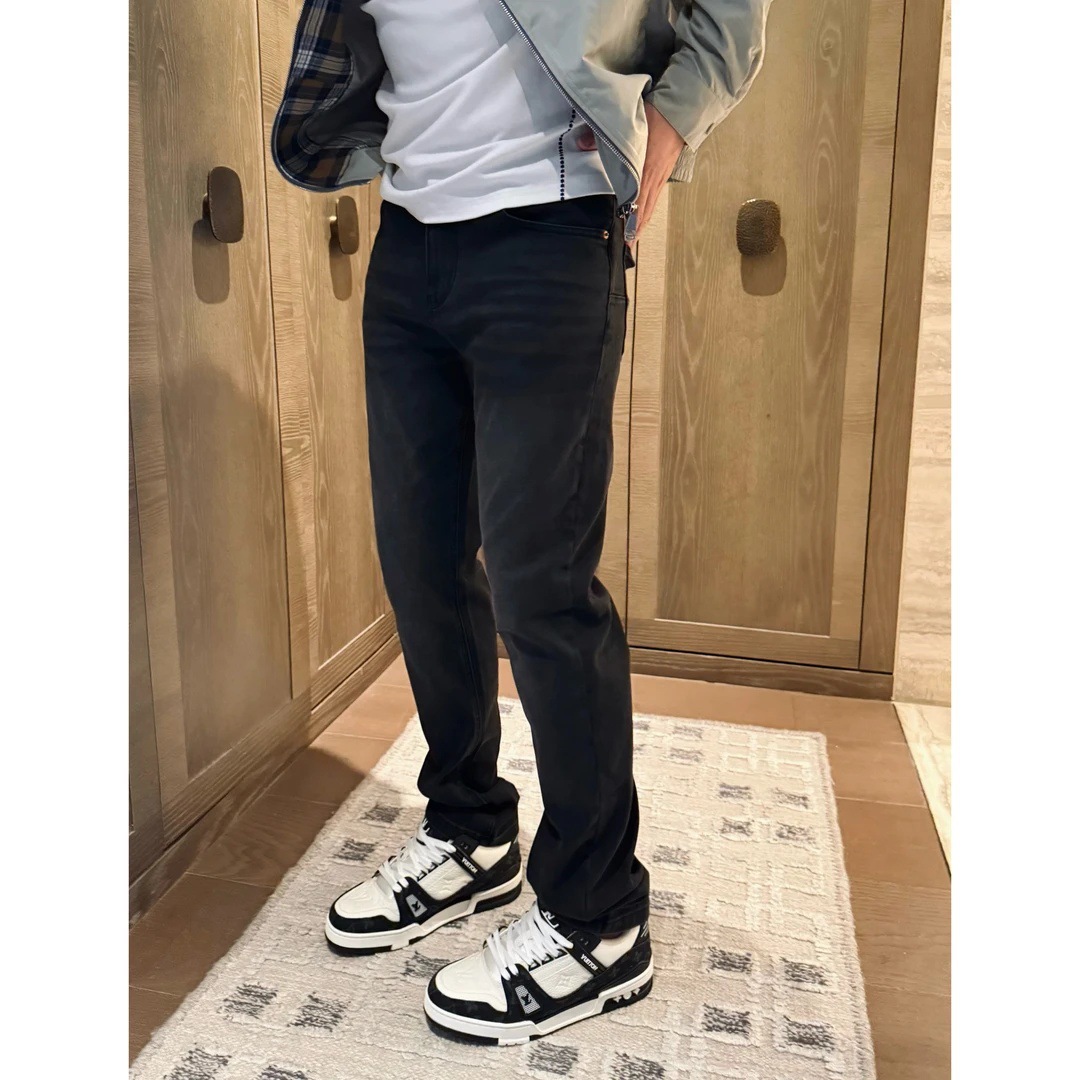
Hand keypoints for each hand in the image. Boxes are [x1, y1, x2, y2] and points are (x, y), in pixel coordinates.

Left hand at [576, 103, 684, 240]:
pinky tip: (644, 216)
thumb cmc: (657, 116)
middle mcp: (653, 178)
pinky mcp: (663, 174)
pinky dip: (648, 211)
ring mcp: (660, 177)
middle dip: (636, 230)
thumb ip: (602, 135)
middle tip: (628, 246)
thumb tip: (582, 143)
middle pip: (644, 211)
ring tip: (635, 238)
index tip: (624, 235)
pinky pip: (654, 198)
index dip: (630, 219)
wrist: (681, 111)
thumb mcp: (629, 124)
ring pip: (650, 207)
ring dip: (643, 223)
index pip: (635, 201)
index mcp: (645, 169)